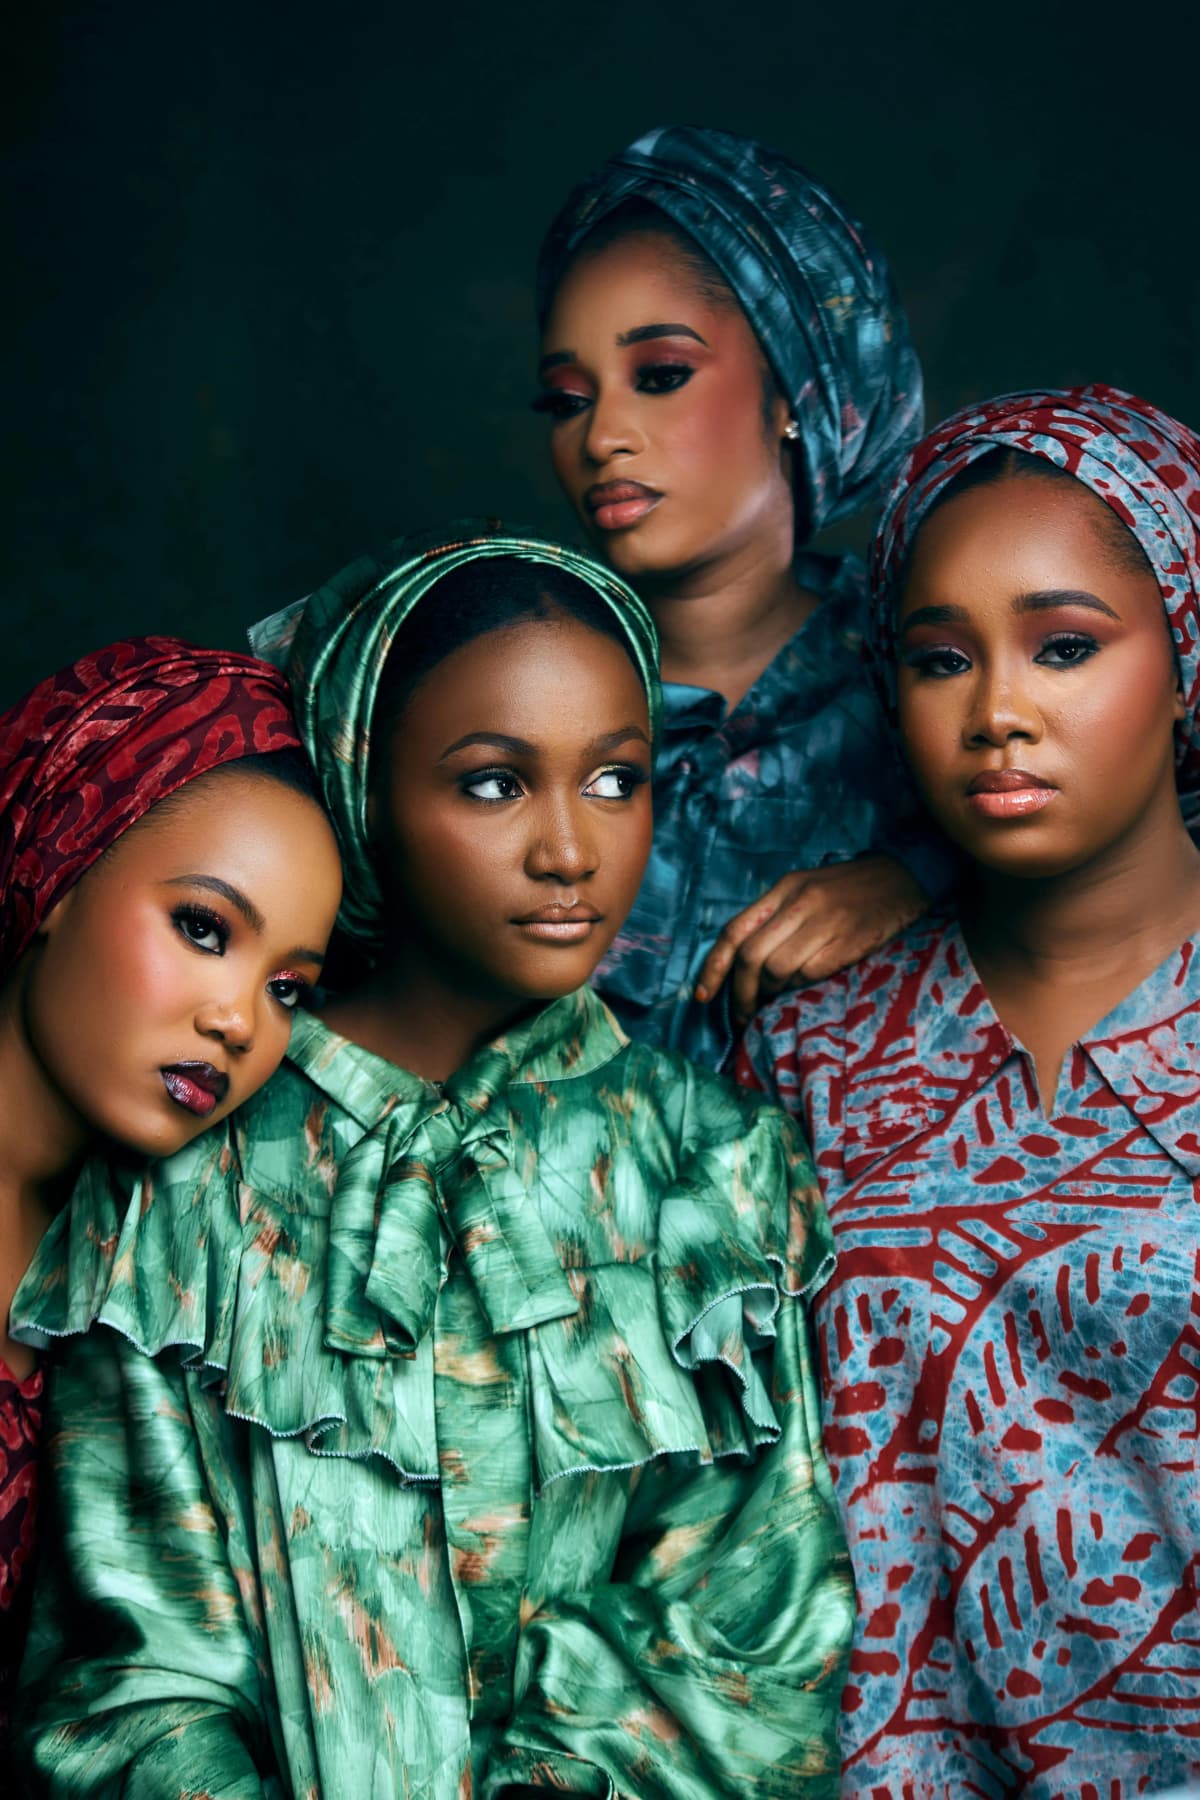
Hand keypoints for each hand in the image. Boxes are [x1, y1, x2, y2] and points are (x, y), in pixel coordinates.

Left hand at [695, 855, 927, 1026]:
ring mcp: (824, 922)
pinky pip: (809, 973)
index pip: (735, 930)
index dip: (713, 967)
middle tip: (743, 1016)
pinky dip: (799, 987)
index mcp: (784, 889)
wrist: (903, 879)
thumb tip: (744, 963)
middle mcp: (799, 903)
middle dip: (741, 993)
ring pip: (778, 968)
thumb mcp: (807, 890)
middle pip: (751, 956)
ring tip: (776, 1002)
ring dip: (771, 993)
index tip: (704, 996)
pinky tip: (802, 991)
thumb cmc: (850, 891)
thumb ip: (777, 918)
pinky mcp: (847, 941)